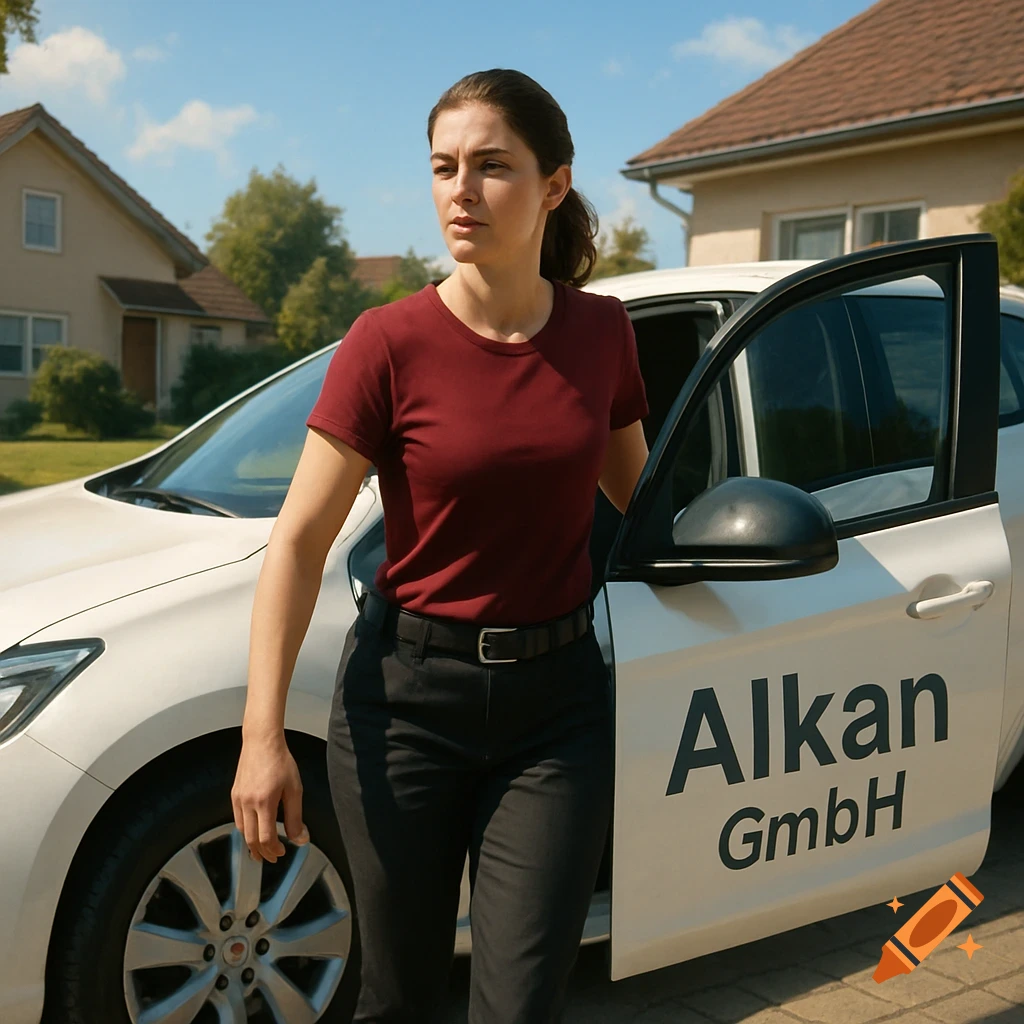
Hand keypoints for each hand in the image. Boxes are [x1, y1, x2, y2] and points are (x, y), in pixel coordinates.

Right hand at [231, 733, 308, 862]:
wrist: (262, 741)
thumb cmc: (280, 761)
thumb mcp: (294, 789)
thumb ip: (296, 817)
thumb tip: (300, 838)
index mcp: (264, 802)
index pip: (265, 838)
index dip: (274, 850)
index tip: (283, 852)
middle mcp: (247, 802)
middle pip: (251, 839)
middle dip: (262, 852)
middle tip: (272, 858)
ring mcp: (238, 798)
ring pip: (242, 830)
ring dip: (252, 843)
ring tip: (262, 849)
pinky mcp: (234, 794)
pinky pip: (238, 818)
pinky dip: (246, 829)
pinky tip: (254, 829)